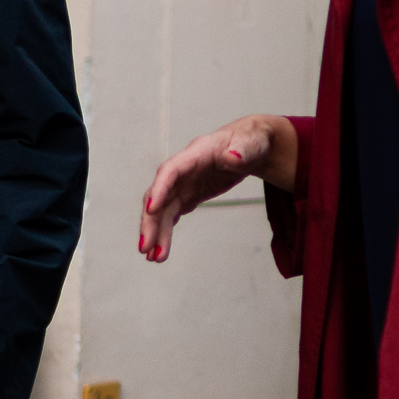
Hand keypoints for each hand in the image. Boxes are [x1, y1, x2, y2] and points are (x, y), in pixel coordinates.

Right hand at [138, 114, 299, 261]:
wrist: (250, 145)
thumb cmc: (251, 140)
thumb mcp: (253, 143)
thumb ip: (243, 151)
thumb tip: (233, 157)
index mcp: (197, 152)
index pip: (171, 170)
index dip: (160, 189)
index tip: (151, 209)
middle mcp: (183, 169)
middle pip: (160, 194)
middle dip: (150, 221)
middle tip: (145, 247)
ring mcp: (183, 183)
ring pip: (163, 210)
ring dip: (157, 233)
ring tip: (155, 258)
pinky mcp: (187, 195)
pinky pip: (171, 215)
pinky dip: (165, 232)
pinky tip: (160, 251)